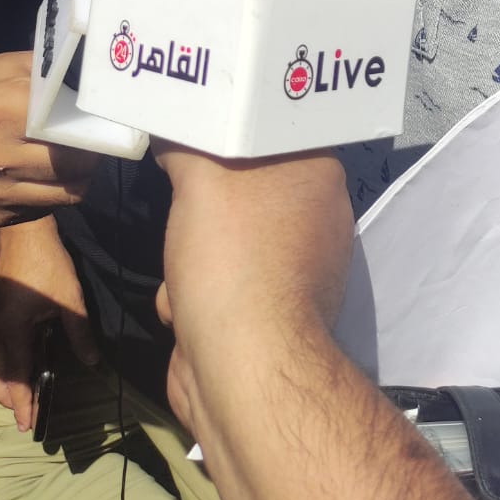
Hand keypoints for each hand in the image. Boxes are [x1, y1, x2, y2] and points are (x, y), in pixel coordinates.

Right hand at [0, 52, 95, 226]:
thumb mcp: (21, 66)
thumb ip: (59, 78)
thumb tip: (102, 92)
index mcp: (0, 110)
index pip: (68, 132)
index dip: (94, 131)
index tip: (104, 125)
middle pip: (72, 167)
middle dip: (91, 155)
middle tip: (93, 141)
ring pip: (65, 195)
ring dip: (77, 176)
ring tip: (71, 156)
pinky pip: (44, 209)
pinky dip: (53, 192)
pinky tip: (43, 171)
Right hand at [0, 216, 98, 430]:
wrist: (25, 231)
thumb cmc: (47, 264)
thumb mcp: (69, 299)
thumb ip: (80, 333)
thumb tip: (92, 362)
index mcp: (12, 333)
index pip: (16, 380)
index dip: (23, 405)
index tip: (28, 425)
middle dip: (10, 400)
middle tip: (28, 412)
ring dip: (7, 384)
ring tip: (27, 393)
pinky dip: (6, 366)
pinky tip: (25, 362)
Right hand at [153, 145, 352, 352]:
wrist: (242, 367)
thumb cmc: (232, 255)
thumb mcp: (202, 176)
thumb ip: (191, 144)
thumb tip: (180, 132)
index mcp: (318, 175)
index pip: (272, 137)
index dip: (229, 140)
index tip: (196, 142)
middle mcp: (316, 218)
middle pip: (241, 191)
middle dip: (199, 208)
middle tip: (183, 209)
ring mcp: (296, 270)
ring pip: (223, 240)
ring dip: (188, 256)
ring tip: (183, 270)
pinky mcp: (269, 314)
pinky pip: (220, 285)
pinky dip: (194, 294)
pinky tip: (183, 308)